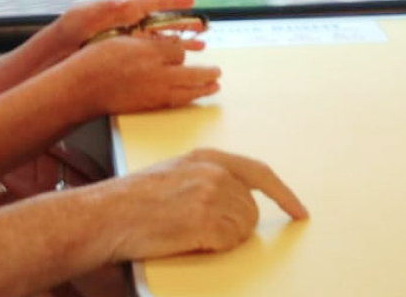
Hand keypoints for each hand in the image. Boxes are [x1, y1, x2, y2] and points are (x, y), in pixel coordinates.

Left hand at [49, 0, 196, 48]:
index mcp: (116, 11)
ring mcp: (121, 42)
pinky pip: (147, 56)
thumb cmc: (62, 37)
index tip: (190, 0)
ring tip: (199, 47)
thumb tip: (130, 4)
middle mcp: (122, 25)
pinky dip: (163, 58)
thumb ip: (108, 11)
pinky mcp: (119, 58)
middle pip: (158, 23)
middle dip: (181, 25)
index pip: (149, 3)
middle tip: (203, 28)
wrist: (47, 62)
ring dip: (177, 44)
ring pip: (156, 41)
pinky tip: (176, 64)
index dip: (170, 1)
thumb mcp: (83, 19)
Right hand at [64, 34, 218, 115]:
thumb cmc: (97, 61)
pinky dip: (189, 99)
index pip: (179, 50)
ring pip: (188, 90)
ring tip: (215, 87)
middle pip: (192, 72)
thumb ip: (148, 45)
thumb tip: (169, 49)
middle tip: (218, 72)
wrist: (82, 87)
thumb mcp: (123, 41)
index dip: (183, 50)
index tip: (183, 51)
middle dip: (207, 73)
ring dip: (204, 88)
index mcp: (150, 51)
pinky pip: (175, 102)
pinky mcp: (148, 105)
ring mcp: (153, 91)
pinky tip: (193, 97)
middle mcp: (156, 72)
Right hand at [93, 149, 307, 260]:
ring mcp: (210, 195)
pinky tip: (189, 239)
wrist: (106, 214)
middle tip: (201, 229)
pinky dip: (215, 246)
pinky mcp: (205, 220)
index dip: (284, 194)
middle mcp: (213, 172)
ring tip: (189, 232)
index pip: (259, 173)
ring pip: (243, 227)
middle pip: (251, 208)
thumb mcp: (175, 173)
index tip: (299, 211)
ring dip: (224, 236)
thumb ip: (208, 178)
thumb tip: (235, 199)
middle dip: (235, 224)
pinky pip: (230, 241)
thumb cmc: (131, 199)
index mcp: (206, 157)